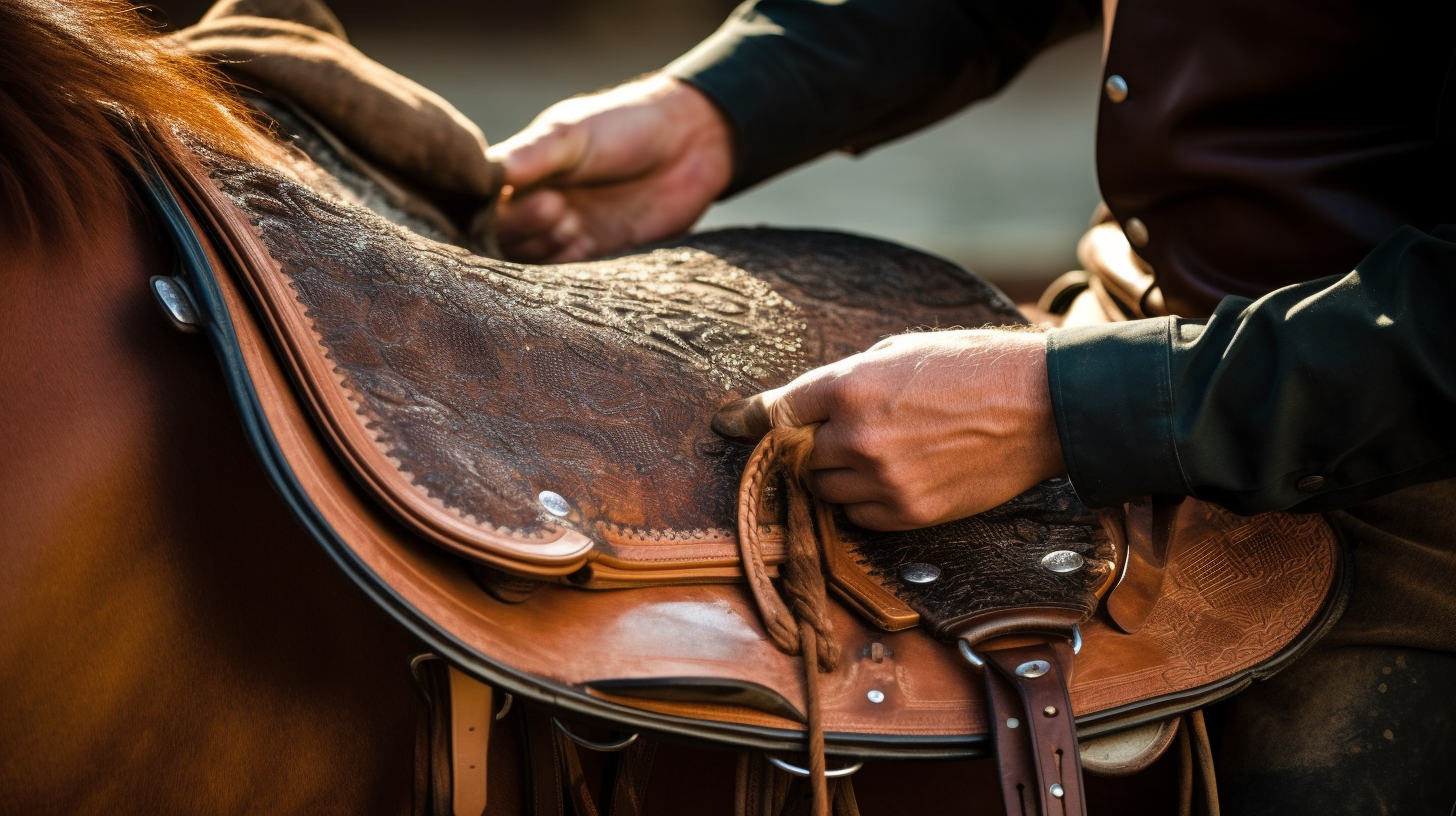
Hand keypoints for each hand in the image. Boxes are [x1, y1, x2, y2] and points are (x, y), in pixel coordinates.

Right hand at [487, 74, 732, 262]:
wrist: (690, 142)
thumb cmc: (625, 125)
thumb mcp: (573, 132)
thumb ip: (534, 154)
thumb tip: (492, 173)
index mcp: (524, 174)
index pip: (490, 204)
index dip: (502, 210)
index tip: (532, 197)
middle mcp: (539, 205)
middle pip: (507, 237)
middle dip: (526, 229)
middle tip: (559, 209)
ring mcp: (568, 230)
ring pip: (534, 259)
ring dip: (546, 248)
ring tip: (573, 224)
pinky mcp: (599, 253)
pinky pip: (570, 273)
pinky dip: (568, 265)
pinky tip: (583, 245)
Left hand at [714, 330, 1066, 529]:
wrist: (1040, 405)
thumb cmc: (972, 366)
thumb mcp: (898, 351)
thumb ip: (846, 380)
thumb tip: (810, 405)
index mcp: (849, 386)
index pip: (778, 412)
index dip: (752, 418)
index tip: (732, 424)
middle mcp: (857, 437)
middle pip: (798, 457)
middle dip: (809, 447)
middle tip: (836, 435)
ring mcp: (882, 480)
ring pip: (825, 490)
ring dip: (835, 476)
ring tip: (876, 453)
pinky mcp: (910, 513)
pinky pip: (860, 517)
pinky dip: (865, 502)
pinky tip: (894, 477)